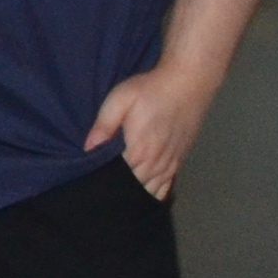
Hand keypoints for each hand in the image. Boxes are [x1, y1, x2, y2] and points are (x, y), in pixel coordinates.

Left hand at [84, 57, 225, 198]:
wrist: (189, 82)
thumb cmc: (151, 89)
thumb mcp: (120, 100)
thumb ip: (104, 125)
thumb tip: (88, 149)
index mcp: (139, 151)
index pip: (118, 179)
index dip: (104, 183)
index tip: (91, 184)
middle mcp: (156, 163)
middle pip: (134, 189)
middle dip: (118, 192)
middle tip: (101, 191)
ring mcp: (171, 163)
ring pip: (151, 191)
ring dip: (136, 194)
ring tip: (118, 196)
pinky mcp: (180, 159)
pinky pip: (167, 186)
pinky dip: (154, 192)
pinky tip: (143, 193)